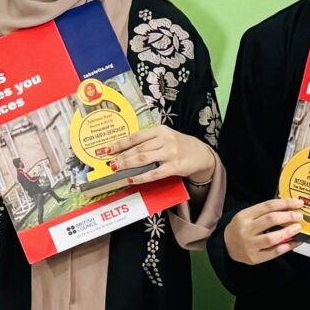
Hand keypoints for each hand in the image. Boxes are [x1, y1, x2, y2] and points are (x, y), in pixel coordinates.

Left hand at [98, 126, 215, 183]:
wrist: (202, 154)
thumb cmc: (179, 145)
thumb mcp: (165, 137)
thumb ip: (149, 142)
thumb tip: (125, 151)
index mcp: (160, 130)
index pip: (135, 136)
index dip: (120, 143)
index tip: (107, 149)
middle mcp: (164, 139)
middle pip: (138, 149)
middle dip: (121, 156)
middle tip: (109, 162)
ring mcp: (170, 153)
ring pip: (143, 159)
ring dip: (127, 165)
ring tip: (116, 169)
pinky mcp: (175, 166)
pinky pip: (154, 173)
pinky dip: (140, 177)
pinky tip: (131, 179)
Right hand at [224, 198, 301, 264]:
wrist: (227, 246)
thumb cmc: (241, 228)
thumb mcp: (247, 216)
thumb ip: (264, 213)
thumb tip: (289, 209)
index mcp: (244, 216)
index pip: (268, 206)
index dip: (285, 203)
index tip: (298, 203)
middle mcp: (246, 230)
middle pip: (271, 220)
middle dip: (288, 216)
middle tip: (299, 216)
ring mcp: (250, 245)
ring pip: (272, 238)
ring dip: (288, 232)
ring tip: (298, 228)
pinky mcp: (254, 258)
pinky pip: (274, 252)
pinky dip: (287, 246)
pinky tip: (295, 242)